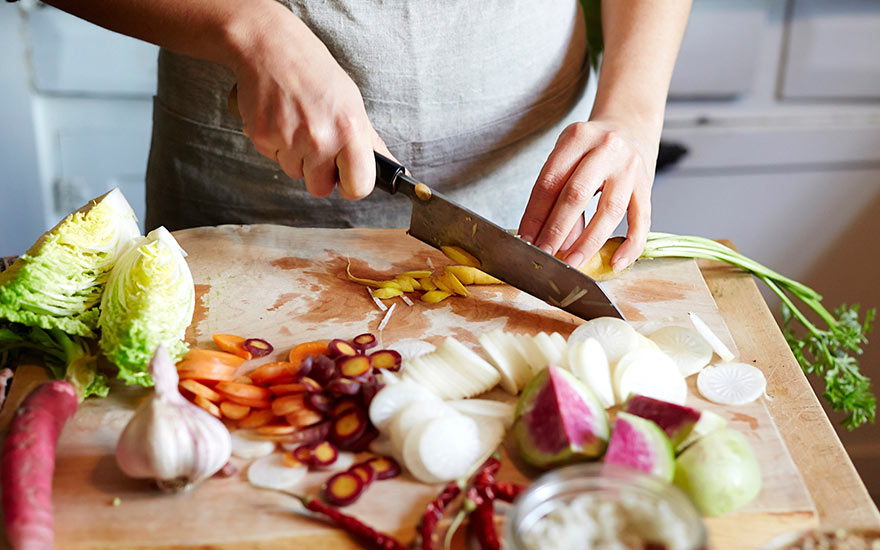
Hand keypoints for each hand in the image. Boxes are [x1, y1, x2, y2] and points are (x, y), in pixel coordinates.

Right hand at [228, 6, 393, 198]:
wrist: (271, 47)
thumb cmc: (315, 72)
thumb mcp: (352, 102)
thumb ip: (368, 141)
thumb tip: (388, 167)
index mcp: (350, 129)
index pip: (358, 187)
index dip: (351, 185)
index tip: (345, 176)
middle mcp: (320, 137)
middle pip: (320, 189)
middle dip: (318, 172)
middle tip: (316, 142)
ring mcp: (289, 139)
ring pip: (295, 173)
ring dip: (296, 155)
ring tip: (297, 122)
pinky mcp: (262, 137)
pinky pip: (273, 158)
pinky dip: (276, 143)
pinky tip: (280, 118)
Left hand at [517, 119, 657, 271]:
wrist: (631, 124)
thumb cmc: (591, 147)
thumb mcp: (569, 156)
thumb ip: (559, 193)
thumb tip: (552, 240)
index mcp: (577, 137)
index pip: (549, 182)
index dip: (535, 214)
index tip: (525, 240)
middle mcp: (606, 149)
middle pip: (576, 195)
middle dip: (556, 230)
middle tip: (543, 255)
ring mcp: (630, 167)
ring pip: (609, 210)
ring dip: (587, 242)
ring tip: (571, 263)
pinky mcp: (648, 185)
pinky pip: (642, 221)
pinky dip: (630, 245)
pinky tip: (616, 263)